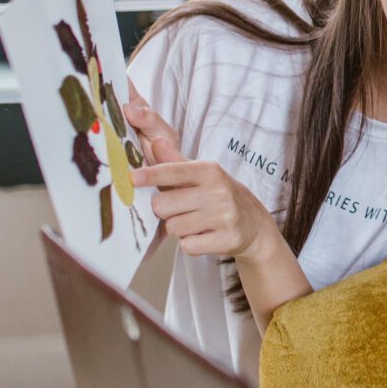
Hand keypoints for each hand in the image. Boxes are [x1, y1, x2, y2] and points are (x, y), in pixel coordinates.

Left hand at [126, 95, 278, 261]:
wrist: (254, 223)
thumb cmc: (219, 196)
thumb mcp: (202, 174)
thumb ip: (174, 161)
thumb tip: (156, 141)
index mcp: (210, 171)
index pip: (173, 171)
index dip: (150, 175)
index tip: (132, 177)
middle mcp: (218, 191)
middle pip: (163, 205)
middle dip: (164, 210)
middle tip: (179, 208)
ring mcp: (224, 216)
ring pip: (173, 227)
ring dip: (177, 228)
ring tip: (194, 222)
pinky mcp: (227, 239)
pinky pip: (188, 246)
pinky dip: (190, 244)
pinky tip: (203, 235)